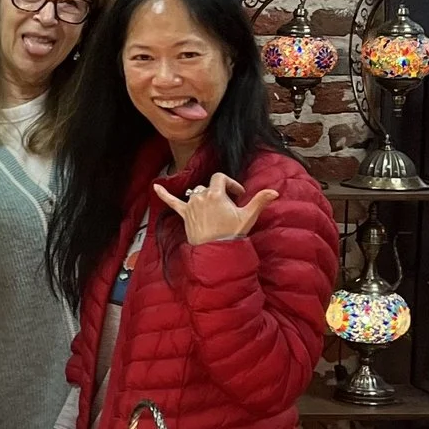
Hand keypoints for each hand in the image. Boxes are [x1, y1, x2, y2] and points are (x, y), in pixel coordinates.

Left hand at [154, 172, 278, 245]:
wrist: (216, 251)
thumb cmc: (232, 233)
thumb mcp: (248, 216)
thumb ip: (260, 201)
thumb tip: (274, 192)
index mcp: (215, 194)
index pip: (220, 178)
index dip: (230, 184)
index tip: (238, 195)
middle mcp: (200, 197)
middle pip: (209, 187)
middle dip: (219, 193)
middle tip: (228, 208)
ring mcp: (190, 206)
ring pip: (196, 193)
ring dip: (203, 197)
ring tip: (213, 209)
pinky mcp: (184, 215)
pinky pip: (171, 202)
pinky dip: (163, 194)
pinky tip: (154, 187)